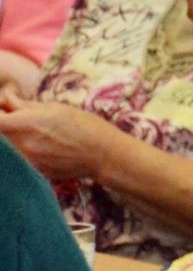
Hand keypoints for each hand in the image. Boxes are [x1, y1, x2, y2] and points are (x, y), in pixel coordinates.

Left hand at [0, 98, 122, 180]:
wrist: (104, 155)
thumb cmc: (85, 126)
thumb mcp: (57, 108)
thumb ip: (26, 105)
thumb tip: (7, 98)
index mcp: (26, 124)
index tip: (5, 108)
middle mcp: (21, 145)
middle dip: (6, 124)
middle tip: (20, 118)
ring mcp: (27, 161)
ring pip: (8, 148)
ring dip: (14, 138)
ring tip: (36, 132)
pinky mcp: (34, 172)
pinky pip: (20, 159)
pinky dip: (25, 151)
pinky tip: (45, 146)